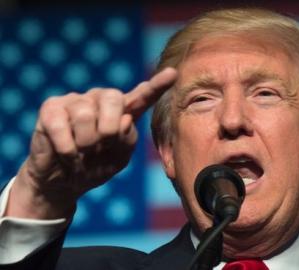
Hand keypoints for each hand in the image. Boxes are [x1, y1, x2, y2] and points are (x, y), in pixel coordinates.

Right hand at [7, 68, 176, 219]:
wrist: (63, 183)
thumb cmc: (94, 168)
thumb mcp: (118, 160)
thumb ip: (127, 141)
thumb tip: (124, 119)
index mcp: (123, 111)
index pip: (143, 96)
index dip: (157, 85)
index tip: (173, 74)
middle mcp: (101, 100)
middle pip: (113, 99)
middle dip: (108, 131)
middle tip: (99, 148)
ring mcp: (75, 101)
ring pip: (86, 115)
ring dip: (85, 144)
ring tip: (82, 154)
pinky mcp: (51, 108)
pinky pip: (62, 127)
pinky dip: (68, 150)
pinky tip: (67, 155)